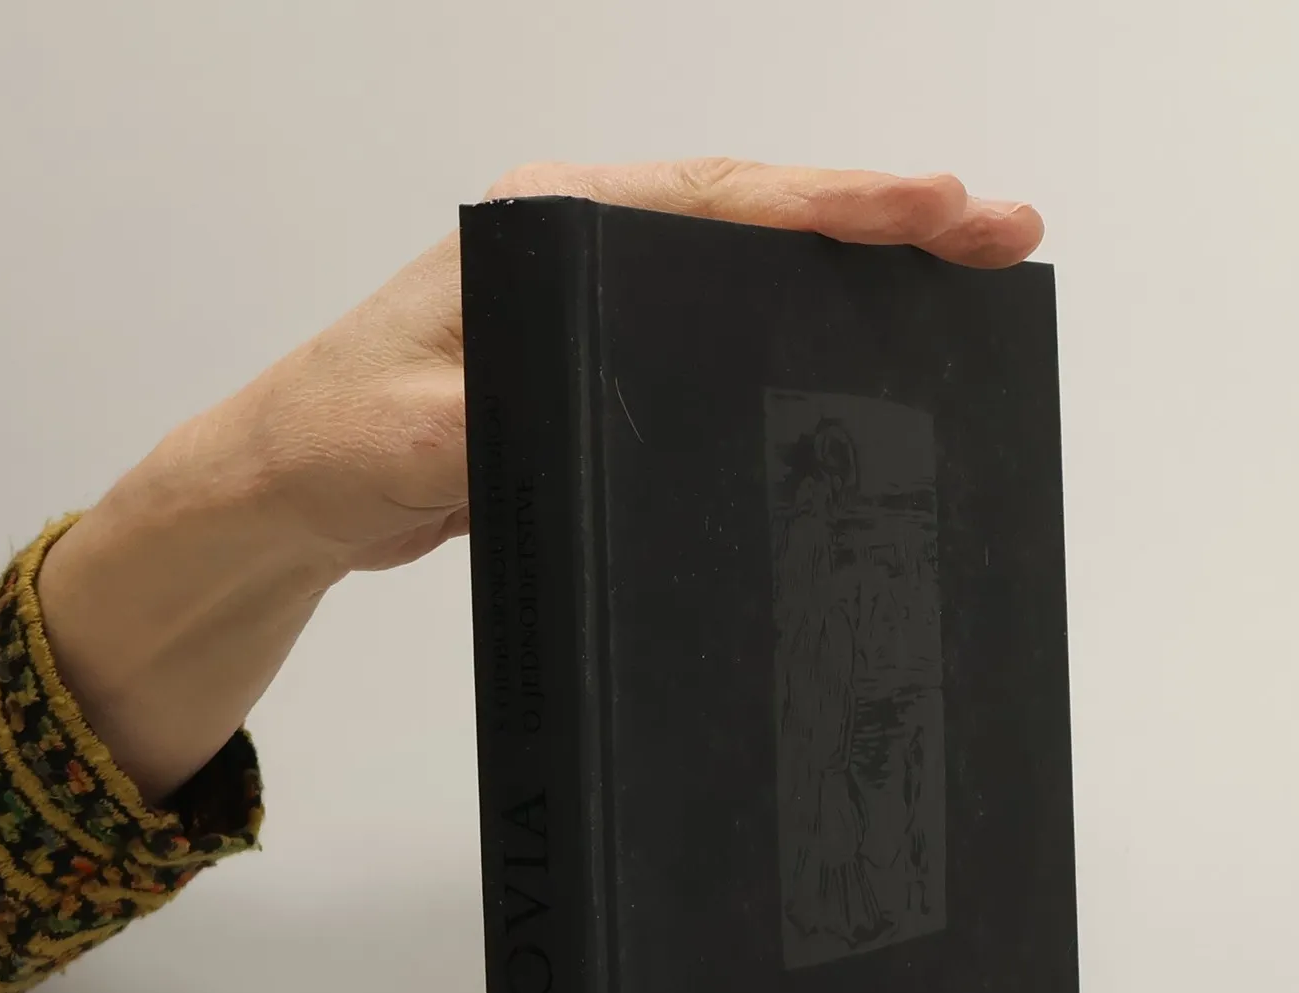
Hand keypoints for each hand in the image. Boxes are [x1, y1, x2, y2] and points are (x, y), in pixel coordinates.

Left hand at [237, 158, 1046, 574]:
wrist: (297, 487)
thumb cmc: (338, 436)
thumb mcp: (417, 434)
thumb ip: (496, 422)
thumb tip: (587, 421)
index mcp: (547, 223)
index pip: (718, 198)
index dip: (834, 204)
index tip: (933, 204)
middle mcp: (583, 240)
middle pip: (761, 213)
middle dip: (886, 217)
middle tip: (1000, 228)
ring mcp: (600, 295)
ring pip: (754, 262)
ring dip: (860, 266)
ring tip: (967, 272)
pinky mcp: (605, 356)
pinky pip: (727, 322)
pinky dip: (806, 320)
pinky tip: (867, 341)